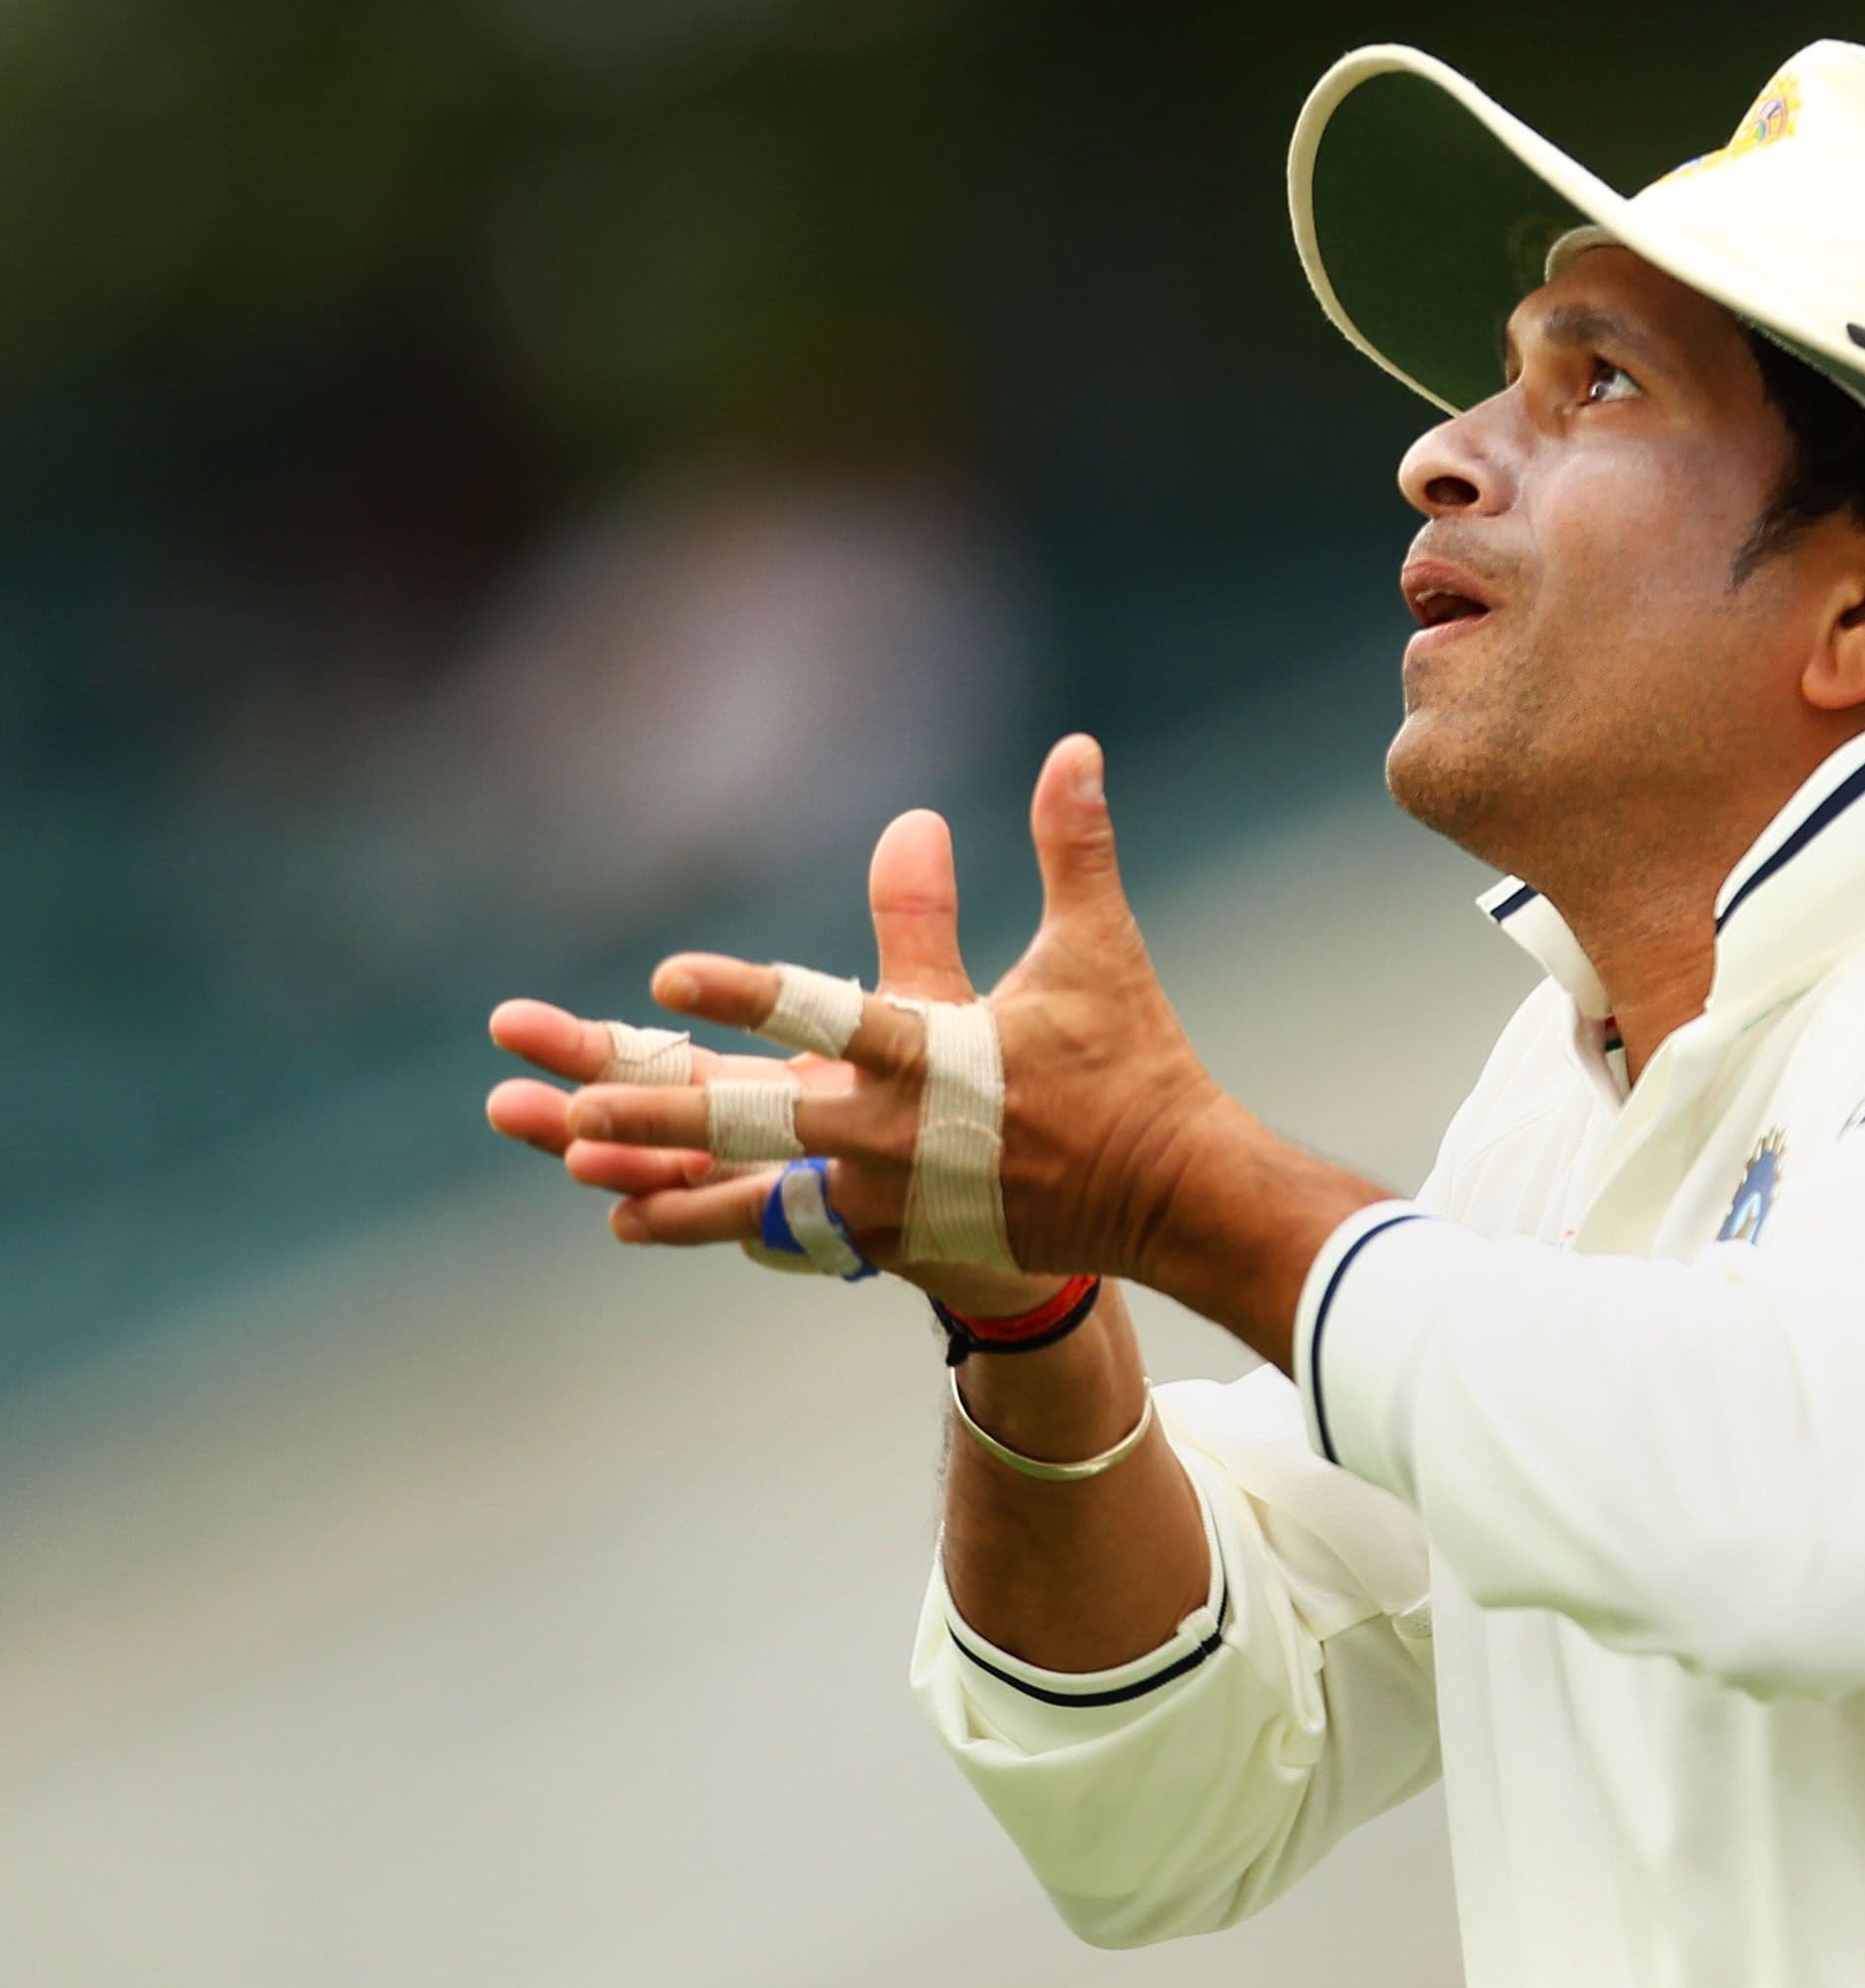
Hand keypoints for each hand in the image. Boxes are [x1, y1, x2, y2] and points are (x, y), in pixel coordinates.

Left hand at [557, 736, 1228, 1290]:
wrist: (1170, 1197)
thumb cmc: (1132, 1065)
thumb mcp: (1097, 953)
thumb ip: (1072, 849)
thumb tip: (1075, 747)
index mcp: (939, 1059)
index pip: (830, 1017)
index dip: (749, 994)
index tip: (672, 972)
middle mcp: (899, 1136)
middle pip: (759, 1125)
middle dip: (660, 1115)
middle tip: (572, 1106)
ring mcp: (893, 1198)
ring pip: (754, 1195)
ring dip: (664, 1180)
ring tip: (581, 1166)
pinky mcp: (898, 1239)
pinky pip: (787, 1231)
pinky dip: (713, 1221)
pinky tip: (637, 1218)